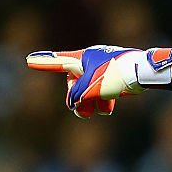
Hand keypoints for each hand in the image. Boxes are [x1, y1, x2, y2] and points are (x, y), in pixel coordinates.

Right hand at [26, 46, 171, 117]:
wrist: (143, 72)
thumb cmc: (115, 75)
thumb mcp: (90, 88)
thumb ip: (76, 96)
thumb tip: (74, 102)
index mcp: (81, 59)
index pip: (57, 62)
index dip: (43, 63)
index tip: (29, 60)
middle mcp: (90, 62)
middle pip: (74, 82)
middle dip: (77, 98)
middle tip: (81, 112)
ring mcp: (103, 69)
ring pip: (90, 89)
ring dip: (90, 102)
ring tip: (94, 112)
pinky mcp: (115, 76)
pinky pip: (104, 90)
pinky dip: (103, 99)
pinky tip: (107, 109)